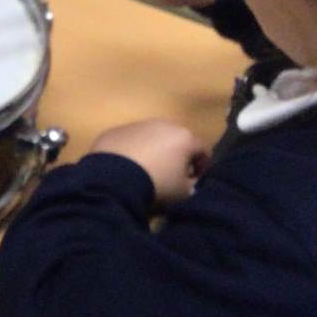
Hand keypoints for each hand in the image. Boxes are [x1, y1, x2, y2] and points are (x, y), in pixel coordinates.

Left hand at [90, 120, 209, 204]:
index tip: (193, 182)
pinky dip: (131, 151)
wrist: (114, 179)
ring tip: (146, 172)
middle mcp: (161, 124)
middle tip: (171, 176)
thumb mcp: (183, 193)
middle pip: (176, 140)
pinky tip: (125, 168)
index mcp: (184, 137)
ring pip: (150, 138)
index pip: (202, 151)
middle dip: (176, 156)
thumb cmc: (157, 185)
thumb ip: (192, 185)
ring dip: (152, 151)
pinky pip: (129, 141)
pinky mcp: (114, 131)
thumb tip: (190, 182)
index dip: (202, 168)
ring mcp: (135, 125)